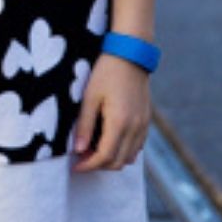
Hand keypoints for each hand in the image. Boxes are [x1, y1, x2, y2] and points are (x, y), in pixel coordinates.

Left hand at [72, 54, 150, 171]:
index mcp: (120, 123)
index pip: (105, 157)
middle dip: (98, 166)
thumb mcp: (89, 96)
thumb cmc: (106, 73)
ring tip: (93, 151)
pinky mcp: (146, 121)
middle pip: (118, 162)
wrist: (130, 56)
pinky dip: (123, 151)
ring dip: (111, 160)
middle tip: (81, 159)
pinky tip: (108, 141)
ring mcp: (143, 126)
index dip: (88, 165)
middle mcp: (135, 128)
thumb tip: (78, 150)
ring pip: (129, 157)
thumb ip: (84, 125)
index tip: (75, 166)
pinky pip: (136, 146)